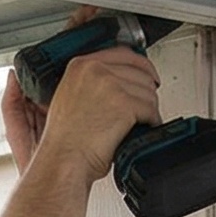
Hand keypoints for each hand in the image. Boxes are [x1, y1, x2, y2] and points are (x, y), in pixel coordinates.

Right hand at [3, 9, 161, 182]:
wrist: (63, 162)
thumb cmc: (65, 142)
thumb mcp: (70, 98)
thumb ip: (91, 83)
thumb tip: (118, 81)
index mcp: (80, 66)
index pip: (123, 54)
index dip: (141, 66)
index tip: (148, 75)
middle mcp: (94, 70)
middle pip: (140, 72)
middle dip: (145, 92)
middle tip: (144, 106)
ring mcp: (109, 85)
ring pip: (148, 91)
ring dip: (149, 108)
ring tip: (140, 122)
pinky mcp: (124, 103)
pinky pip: (151, 109)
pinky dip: (151, 121)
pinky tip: (142, 128)